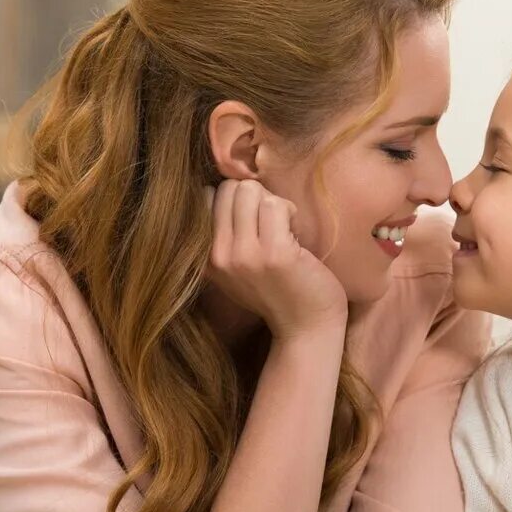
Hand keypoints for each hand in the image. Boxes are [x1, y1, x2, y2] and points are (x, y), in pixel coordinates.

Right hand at [207, 180, 347, 338]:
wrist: (306, 327)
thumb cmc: (278, 290)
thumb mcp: (236, 266)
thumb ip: (225, 233)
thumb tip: (227, 184)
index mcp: (205, 257)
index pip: (207, 196)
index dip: (236, 201)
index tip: (253, 223)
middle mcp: (218, 256)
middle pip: (229, 188)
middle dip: (256, 197)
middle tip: (273, 225)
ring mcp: (244, 255)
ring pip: (251, 190)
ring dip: (275, 204)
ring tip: (285, 231)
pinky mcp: (274, 253)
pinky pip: (276, 204)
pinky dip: (290, 212)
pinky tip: (296, 236)